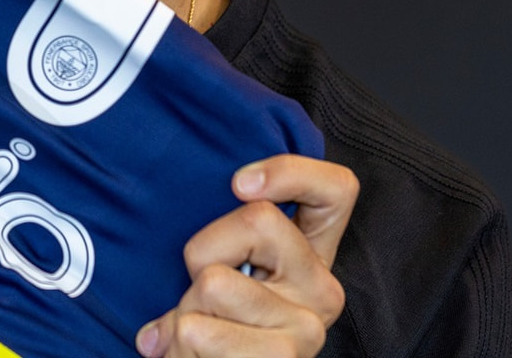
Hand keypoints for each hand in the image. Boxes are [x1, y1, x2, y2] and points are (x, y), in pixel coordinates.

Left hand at [135, 155, 357, 357]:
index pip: (337, 190)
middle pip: (255, 219)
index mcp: (311, 256)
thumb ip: (220, 247)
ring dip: (184, 308)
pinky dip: (174, 341)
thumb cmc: (212, 329)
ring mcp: (307, 327)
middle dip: (201, 251)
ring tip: (195, 333)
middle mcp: (322, 288)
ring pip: (214, 279)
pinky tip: (189, 355)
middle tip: (200, 295)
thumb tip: (229, 195)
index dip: (289, 172)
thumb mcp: (217, 277)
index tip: (238, 184)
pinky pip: (199, 329)